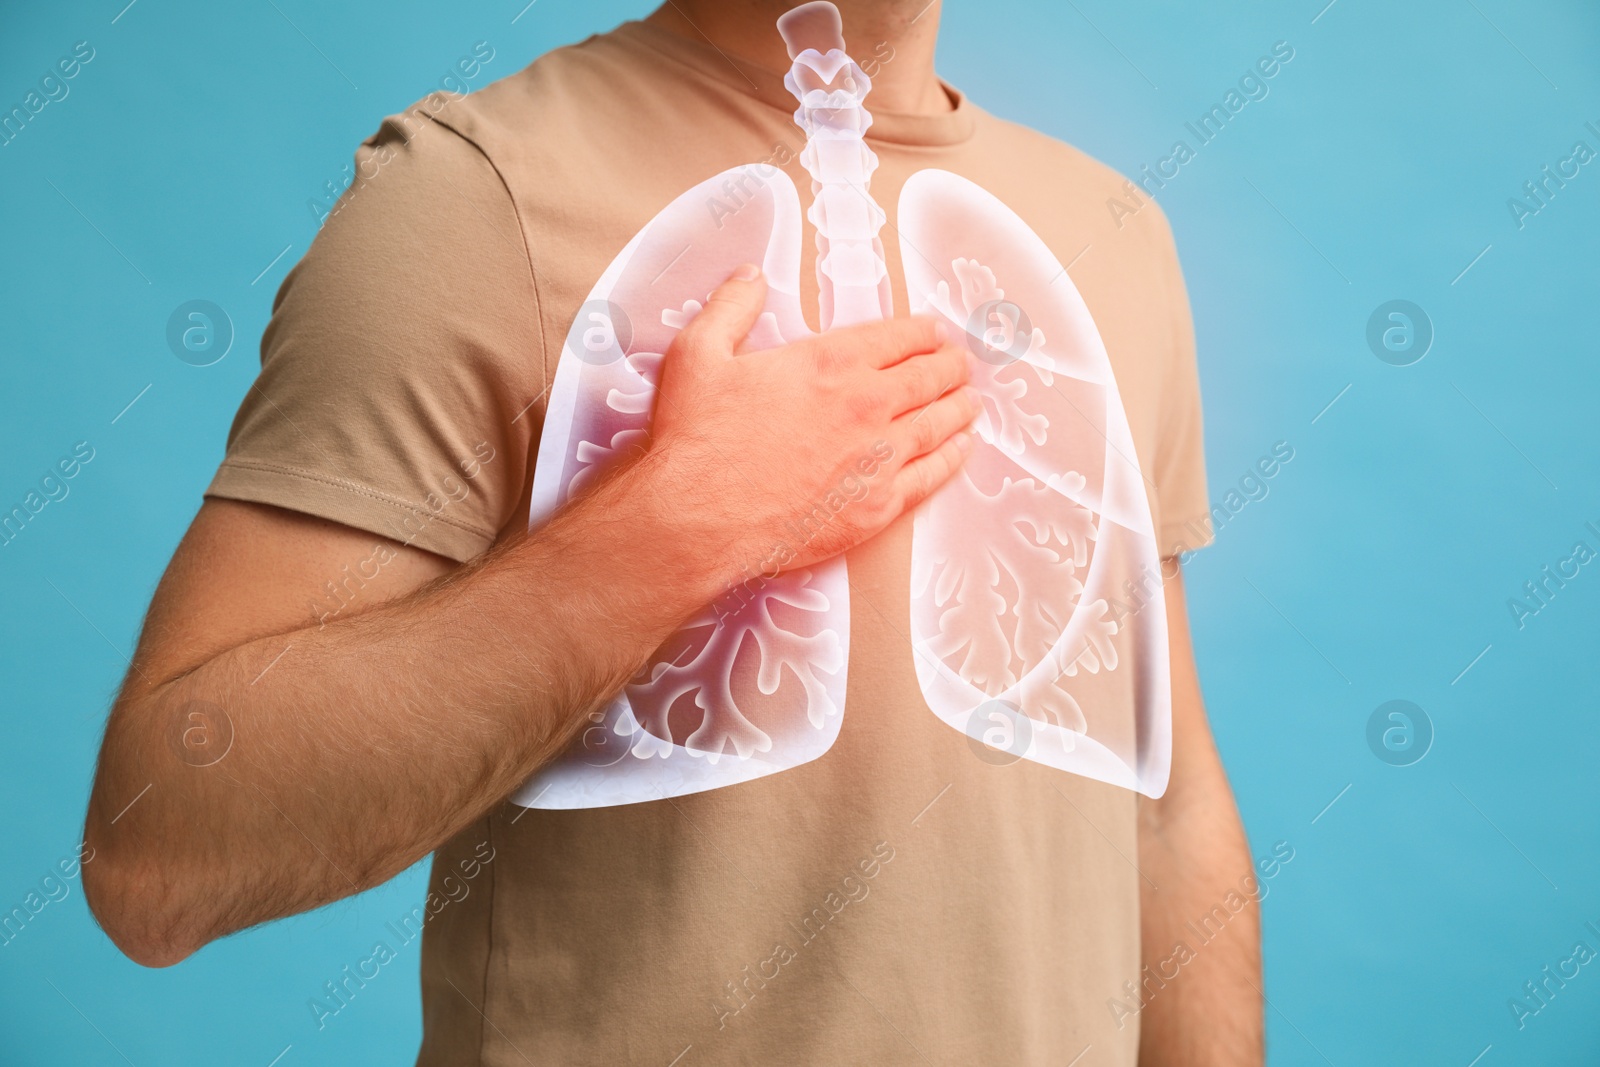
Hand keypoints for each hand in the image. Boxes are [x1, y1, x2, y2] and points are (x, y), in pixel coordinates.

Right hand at [646, 263, 975, 585]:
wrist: (698, 519)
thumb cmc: (697, 441)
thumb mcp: (698, 354)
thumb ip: (731, 307)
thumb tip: (750, 277)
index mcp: (830, 362)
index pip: (897, 337)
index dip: (923, 331)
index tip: (934, 332)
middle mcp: (866, 405)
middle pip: (929, 377)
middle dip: (950, 366)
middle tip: (961, 363)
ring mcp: (878, 458)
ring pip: (939, 424)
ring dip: (960, 408)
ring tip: (971, 400)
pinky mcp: (878, 507)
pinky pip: (931, 476)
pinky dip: (952, 458)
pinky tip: (960, 449)